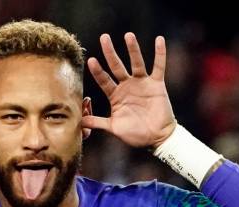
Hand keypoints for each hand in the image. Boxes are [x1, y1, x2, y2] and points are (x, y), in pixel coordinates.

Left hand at [82, 33, 175, 148]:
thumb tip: (79, 122)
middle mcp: (127, 86)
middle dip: (110, 53)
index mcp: (115, 96)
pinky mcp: (157, 85)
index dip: (98, 71)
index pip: (104, 80)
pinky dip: (160, 54)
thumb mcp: (114, 128)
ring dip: (132, 49)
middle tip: (104, 38)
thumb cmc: (135, 134)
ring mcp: (142, 84)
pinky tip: (159, 40)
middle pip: (117, 66)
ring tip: (128, 35)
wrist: (156, 138)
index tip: (91, 60)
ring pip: (136, 63)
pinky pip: (159, 67)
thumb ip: (98, 122)